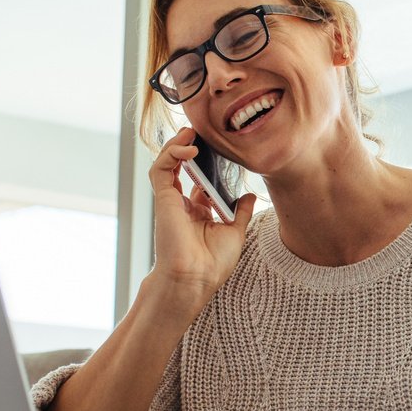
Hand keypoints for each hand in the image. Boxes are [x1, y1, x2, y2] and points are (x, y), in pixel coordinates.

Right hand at [148, 127, 257, 305]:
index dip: (207, 161)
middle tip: (201, 132)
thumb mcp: (235, 232)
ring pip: (167, 163)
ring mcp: (171, 201)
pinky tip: (189, 148)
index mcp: (198, 211)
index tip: (220, 148)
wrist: (196, 278)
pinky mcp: (163, 200)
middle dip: (189, 147)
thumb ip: (239, 211)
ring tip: (191, 132)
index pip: (198, 178)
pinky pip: (161, 169)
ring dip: (177, 145)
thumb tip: (250, 194)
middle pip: (181, 166)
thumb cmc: (213, 263)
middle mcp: (183, 203)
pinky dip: (171, 155)